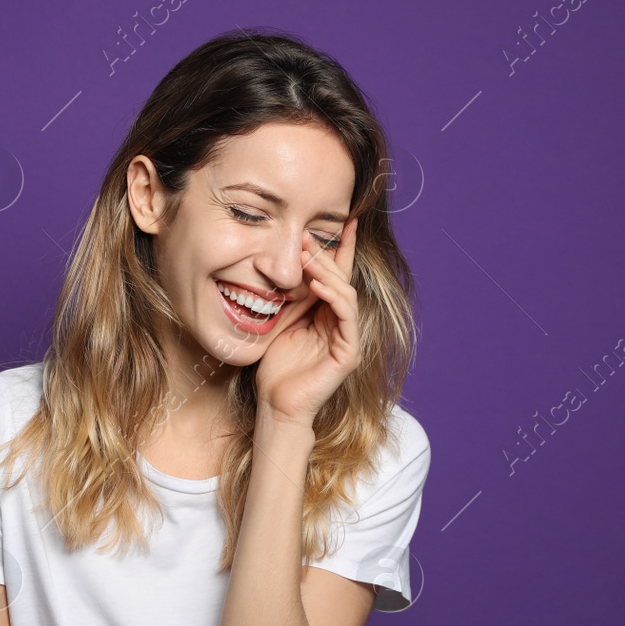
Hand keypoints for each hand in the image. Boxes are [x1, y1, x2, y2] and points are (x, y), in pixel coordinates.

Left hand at [254, 217, 362, 426]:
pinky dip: (334, 297)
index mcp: (327, 315)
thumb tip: (286, 262)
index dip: (340, 248)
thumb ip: (291, 296)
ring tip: (307, 257)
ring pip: (345, 294)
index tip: (340, 221)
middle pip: (341, 280)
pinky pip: (346, 317)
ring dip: (327, 272)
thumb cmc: (275, 367)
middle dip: (326, 255)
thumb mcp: (281, 322)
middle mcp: (341, 324)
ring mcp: (348, 339)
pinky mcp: (348, 353)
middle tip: (306, 235)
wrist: (276, 404)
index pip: (337, 276)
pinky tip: (317, 284)